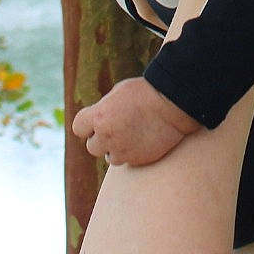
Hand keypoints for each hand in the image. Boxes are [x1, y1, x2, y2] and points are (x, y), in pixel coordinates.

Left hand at [72, 76, 200, 165]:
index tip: (97, 120)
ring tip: (132, 134)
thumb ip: (103, 109)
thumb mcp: (118, 93)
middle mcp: (107, 135)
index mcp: (99, 116)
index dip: (87, 125)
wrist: (174, 104)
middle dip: (101, 138)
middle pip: (92, 146)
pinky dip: (132, 153)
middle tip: (117, 128)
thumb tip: (95, 120)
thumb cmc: (146, 92)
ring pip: (109, 157)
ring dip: (116, 148)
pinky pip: (127, 161)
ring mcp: (122, 150)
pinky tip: (143, 139)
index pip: (78, 128)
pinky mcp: (137, 160)